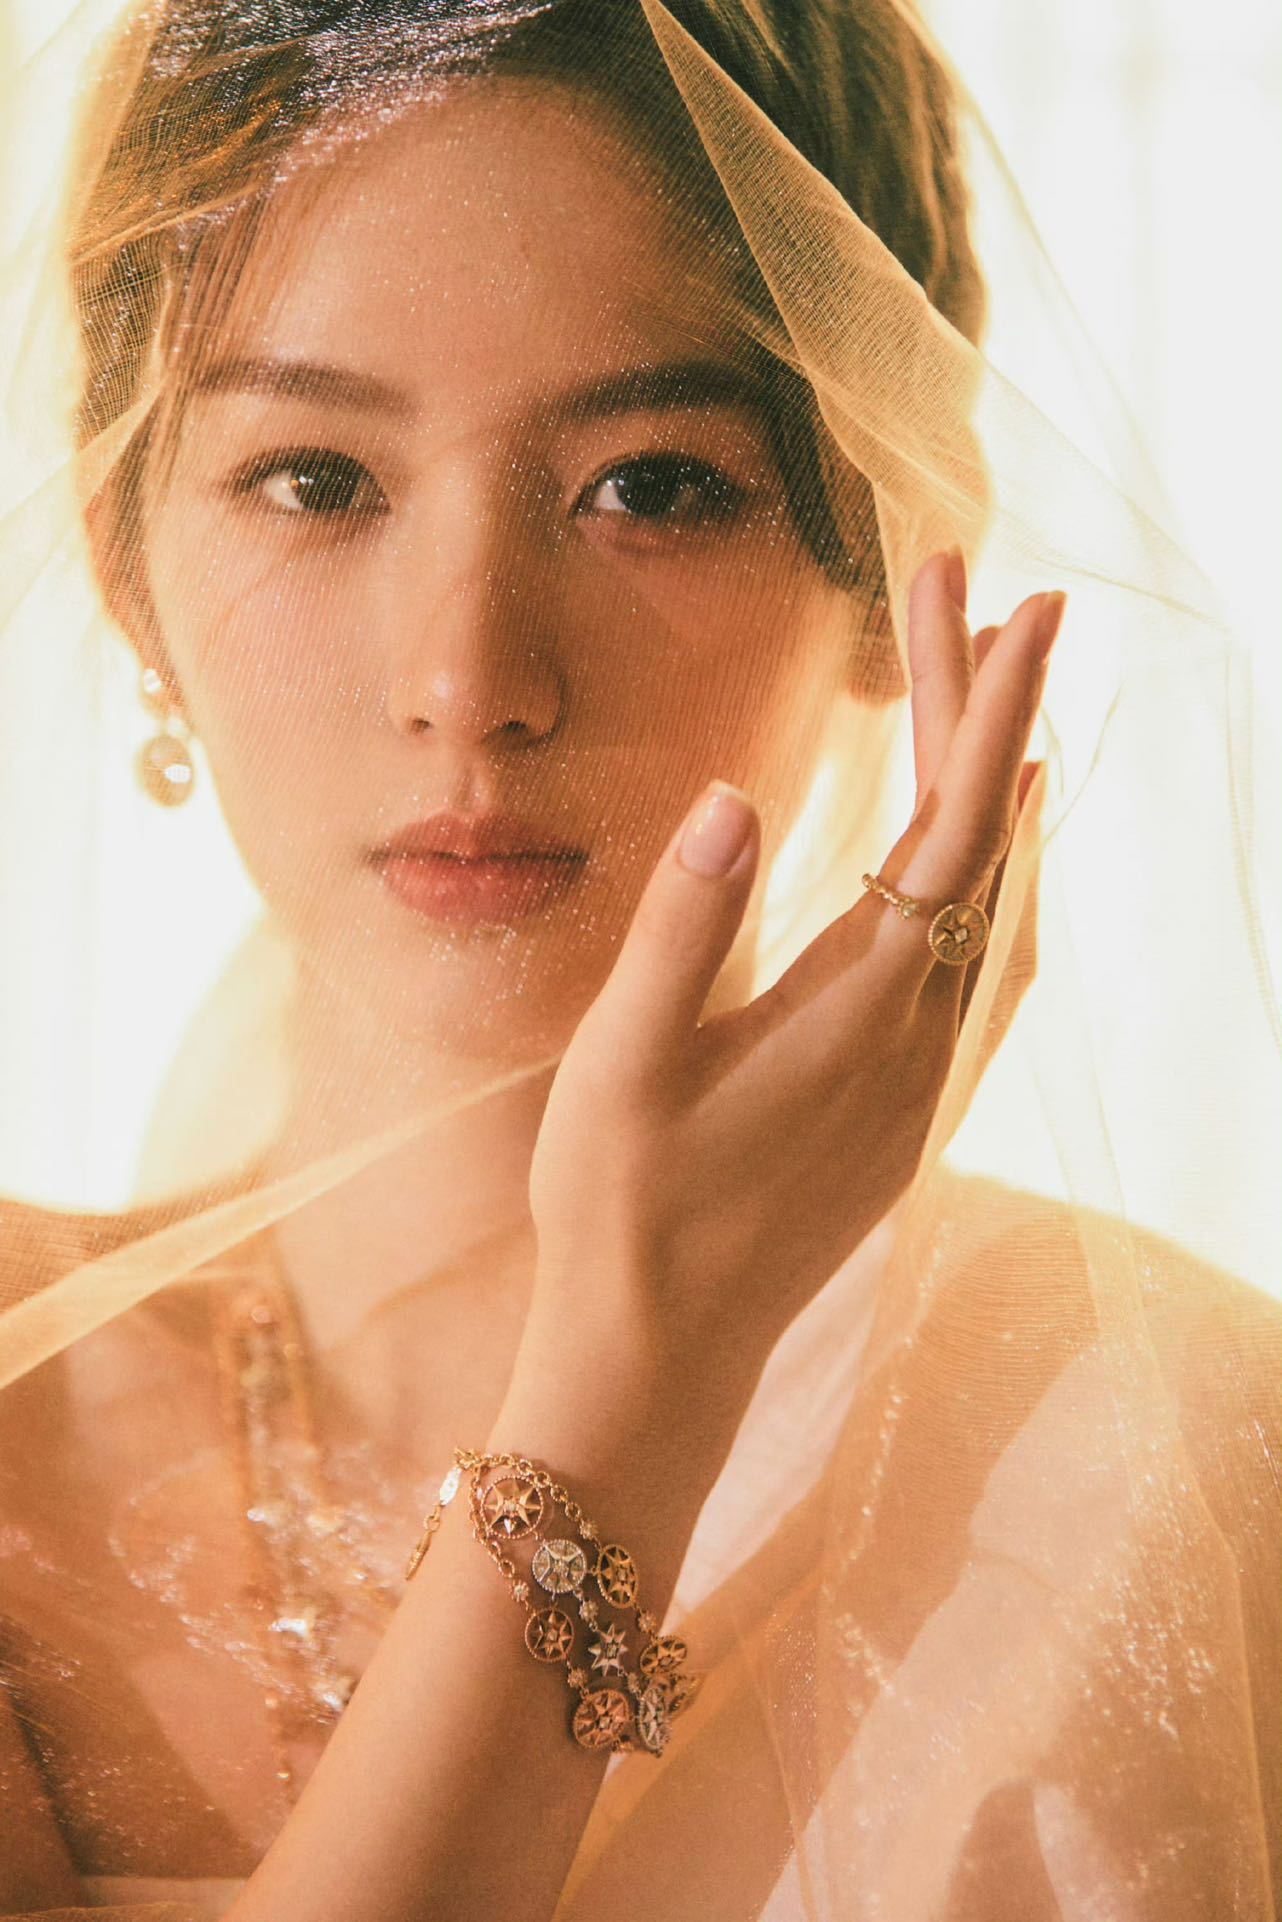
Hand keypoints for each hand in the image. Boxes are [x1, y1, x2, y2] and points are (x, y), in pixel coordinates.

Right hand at [526, 552, 1064, 1410]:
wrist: (662, 1350)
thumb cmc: (623, 1207)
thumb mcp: (623, 1064)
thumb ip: (685, 928)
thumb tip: (740, 794)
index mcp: (857, 1010)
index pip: (953, 825)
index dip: (991, 706)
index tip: (1026, 603)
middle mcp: (919, 1037)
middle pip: (985, 844)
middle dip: (982, 710)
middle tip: (967, 591)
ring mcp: (926, 1079)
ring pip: (1000, 906)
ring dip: (997, 793)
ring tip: (982, 698)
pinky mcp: (913, 1110)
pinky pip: (990, 969)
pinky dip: (1000, 886)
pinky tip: (985, 865)